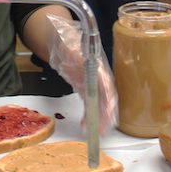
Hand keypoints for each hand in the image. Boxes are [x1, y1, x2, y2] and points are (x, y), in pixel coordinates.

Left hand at [45, 14, 116, 133]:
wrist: (61, 40)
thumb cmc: (67, 38)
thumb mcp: (68, 42)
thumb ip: (71, 50)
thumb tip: (75, 54)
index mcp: (97, 65)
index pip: (106, 83)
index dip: (108, 97)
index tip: (109, 109)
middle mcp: (98, 76)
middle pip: (106, 97)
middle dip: (106, 114)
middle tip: (102, 129)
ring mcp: (92, 83)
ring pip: (99, 104)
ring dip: (99, 119)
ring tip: (95, 132)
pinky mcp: (85, 88)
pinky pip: (90, 105)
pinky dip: (89, 116)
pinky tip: (85, 126)